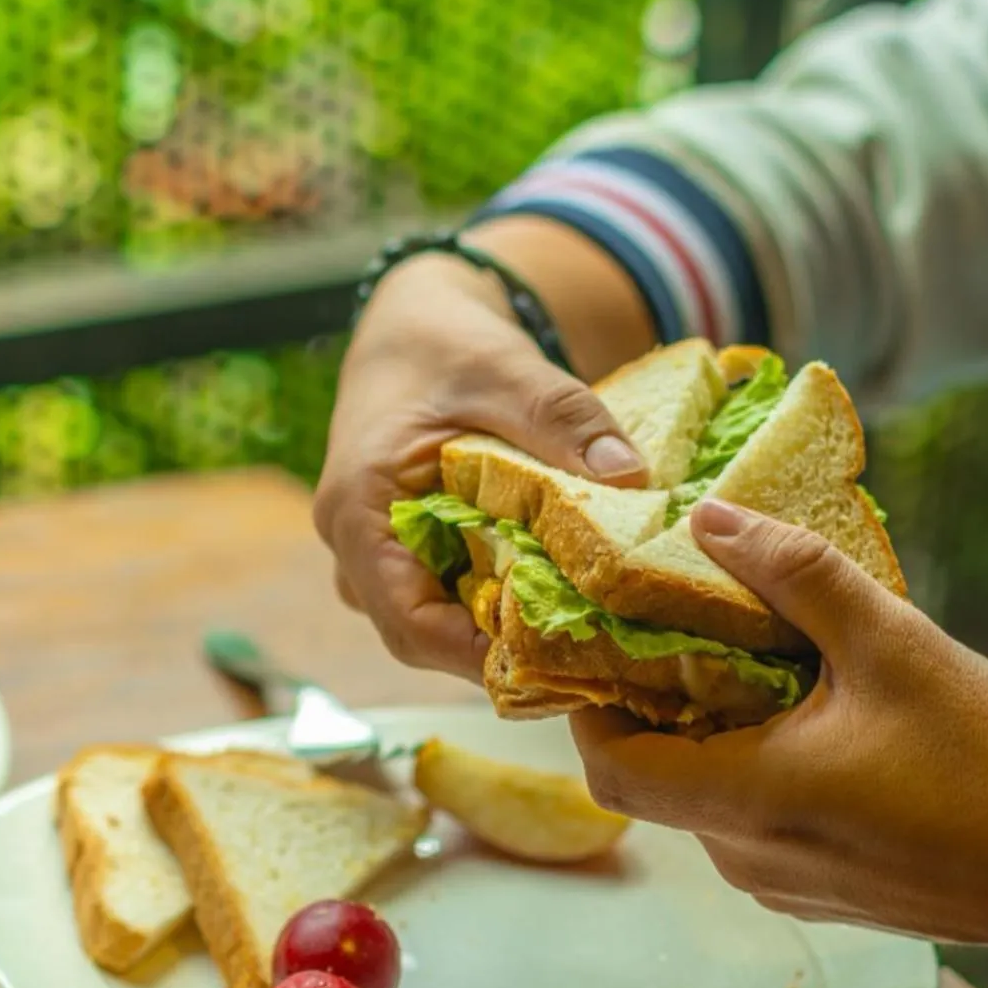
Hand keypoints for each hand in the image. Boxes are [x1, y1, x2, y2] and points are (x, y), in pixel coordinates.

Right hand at [314, 228, 650, 680]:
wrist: (415, 323)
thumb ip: (563, 420)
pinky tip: (560, 602)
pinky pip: (447, 600)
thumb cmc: (445, 343)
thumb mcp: (507, 369)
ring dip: (500, 632)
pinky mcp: (408, 553)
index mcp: (358, 510)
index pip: (406, 619)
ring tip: (580, 636)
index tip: (549, 664)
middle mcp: (355, 546)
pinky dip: (498, 606)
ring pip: (434, 624)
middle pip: (421, 634)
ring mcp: (379, 555)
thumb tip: (631, 478)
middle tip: (584, 658)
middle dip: (498, 651)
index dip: (473, 655)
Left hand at [572, 499, 987, 987]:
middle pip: (654, 778)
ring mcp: (780, 884)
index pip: (608, 766)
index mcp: (746, 802)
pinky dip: (756, 769)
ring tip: (763, 662)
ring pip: (705, 800)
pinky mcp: (817, 894)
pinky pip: (753, 824)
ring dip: (715, 734)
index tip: (606, 639)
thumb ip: (794, 574)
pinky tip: (813, 719)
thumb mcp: (895, 646)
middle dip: (659, 703)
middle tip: (691, 626)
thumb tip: (710, 518)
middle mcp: (745, 857)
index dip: (587, 703)